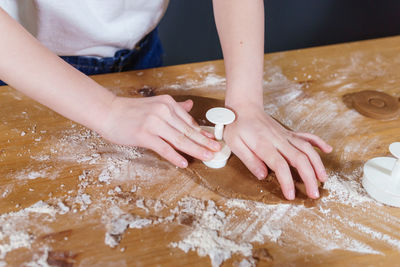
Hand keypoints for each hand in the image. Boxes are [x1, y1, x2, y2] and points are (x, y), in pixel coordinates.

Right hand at [99, 95, 219, 167]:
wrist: (108, 111)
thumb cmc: (131, 110)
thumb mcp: (155, 104)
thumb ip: (174, 107)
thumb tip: (190, 106)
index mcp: (168, 104)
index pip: (189, 121)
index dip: (203, 133)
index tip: (213, 141)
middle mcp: (163, 111)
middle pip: (188, 131)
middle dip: (204, 142)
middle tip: (217, 150)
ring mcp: (154, 123)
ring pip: (180, 139)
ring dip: (195, 150)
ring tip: (207, 157)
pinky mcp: (144, 134)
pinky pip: (164, 148)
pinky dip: (175, 156)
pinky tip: (183, 163)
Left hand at [224, 103, 331, 199]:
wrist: (244, 107)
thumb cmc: (237, 126)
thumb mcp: (235, 143)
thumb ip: (249, 159)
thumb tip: (262, 175)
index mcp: (264, 144)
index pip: (280, 165)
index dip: (287, 181)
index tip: (291, 196)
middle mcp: (278, 140)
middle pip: (299, 159)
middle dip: (309, 178)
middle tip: (314, 194)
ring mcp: (285, 135)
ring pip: (307, 149)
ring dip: (317, 164)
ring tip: (324, 179)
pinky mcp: (288, 133)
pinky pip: (306, 136)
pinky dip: (318, 143)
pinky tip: (328, 150)